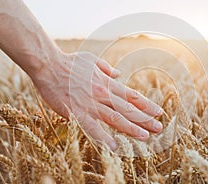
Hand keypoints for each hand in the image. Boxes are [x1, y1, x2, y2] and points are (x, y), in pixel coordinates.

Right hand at [30, 52, 163, 149]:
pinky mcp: (77, 112)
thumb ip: (107, 69)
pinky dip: (103, 137)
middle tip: (159, 127)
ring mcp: (91, 104)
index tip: (158, 111)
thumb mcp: (93, 60)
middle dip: (145, 119)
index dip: (146, 105)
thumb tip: (119, 73)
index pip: (132, 96)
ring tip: (145, 137)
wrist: (49, 65)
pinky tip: (114, 146)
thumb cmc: (70, 62)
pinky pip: (92, 127)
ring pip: (115, 118)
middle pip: (128, 109)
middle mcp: (103, 95)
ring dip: (131, 128)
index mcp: (107, 83)